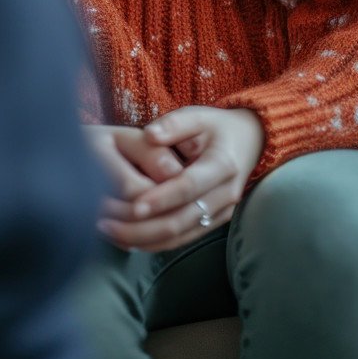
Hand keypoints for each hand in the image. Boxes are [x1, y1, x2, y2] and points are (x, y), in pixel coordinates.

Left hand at [97, 107, 265, 252]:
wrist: (250, 142)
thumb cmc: (217, 127)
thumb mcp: (199, 115)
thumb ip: (174, 124)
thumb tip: (149, 135)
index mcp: (223, 165)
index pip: (189, 187)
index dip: (162, 198)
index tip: (134, 206)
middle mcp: (226, 194)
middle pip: (183, 220)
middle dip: (143, 227)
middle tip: (107, 225)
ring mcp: (222, 212)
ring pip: (181, 235)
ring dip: (145, 239)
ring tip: (110, 233)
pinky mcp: (215, 222)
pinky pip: (184, 238)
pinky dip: (156, 243)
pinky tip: (129, 240)